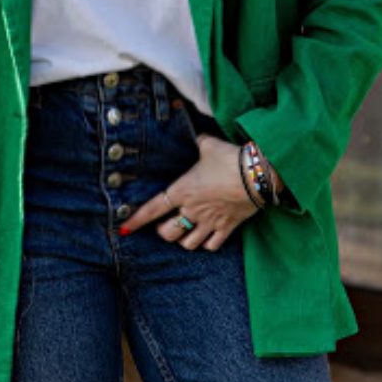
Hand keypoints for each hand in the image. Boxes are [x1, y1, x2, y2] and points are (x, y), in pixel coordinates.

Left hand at [118, 135, 259, 250]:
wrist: (256, 175)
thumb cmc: (229, 158)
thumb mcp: (208, 145)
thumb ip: (199, 143)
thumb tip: (197, 136)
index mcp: (183, 190)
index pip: (153, 209)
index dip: (137, 220)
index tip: (124, 228)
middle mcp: (192, 210)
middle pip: (168, 233)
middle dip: (163, 231)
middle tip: (166, 224)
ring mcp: (209, 221)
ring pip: (188, 243)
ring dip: (184, 239)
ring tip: (185, 231)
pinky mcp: (227, 227)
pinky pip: (212, 245)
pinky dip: (207, 244)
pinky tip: (207, 237)